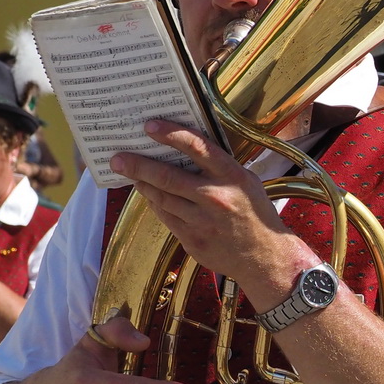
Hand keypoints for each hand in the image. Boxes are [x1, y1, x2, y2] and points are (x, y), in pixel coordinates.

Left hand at [112, 122, 315, 311]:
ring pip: (161, 198)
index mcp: (232, 176)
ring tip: (130, 173)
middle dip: (138, 165)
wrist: (265, 257)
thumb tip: (184, 148)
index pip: (197, 147)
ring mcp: (202, 221)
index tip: (149, 126)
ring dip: (142, 184)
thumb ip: (219, 166)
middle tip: (118, 158)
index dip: (170, 134)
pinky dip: (155, 203)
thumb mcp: (247, 181)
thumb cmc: (255, 213)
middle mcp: (216, 197)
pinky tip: (148, 194)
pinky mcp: (192, 240)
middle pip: (167, 176)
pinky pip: (166, 217)